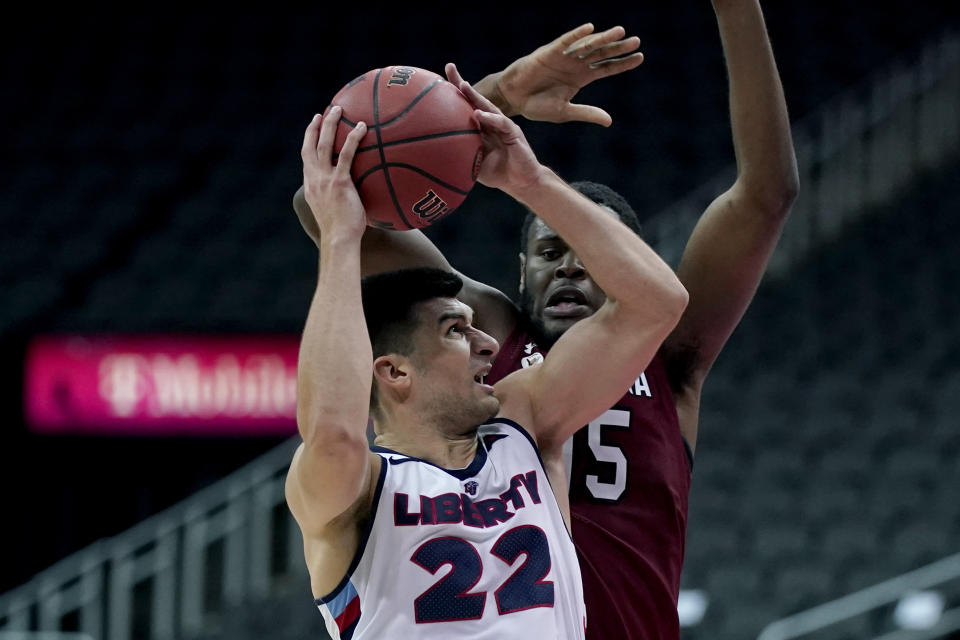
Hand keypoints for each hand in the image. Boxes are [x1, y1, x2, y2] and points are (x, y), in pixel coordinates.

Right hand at [300, 107, 367, 241]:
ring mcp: (324, 179)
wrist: (338, 239)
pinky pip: (346, 154)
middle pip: (310, 146)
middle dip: (315, 127)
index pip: (307, 159)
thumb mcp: (335, 214)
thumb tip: (357, 199)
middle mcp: (314, 179)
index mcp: (310, 186)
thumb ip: (339, 201)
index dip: (308, 142)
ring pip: (324, 144)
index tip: (313, 129)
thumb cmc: (341, 233)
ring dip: (330, 124)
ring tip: (339, 109)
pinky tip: (363, 127)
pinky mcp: (339, 181)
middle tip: (323, 113)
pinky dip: (354, 138)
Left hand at [447, 64, 542, 195]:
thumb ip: (458, 155)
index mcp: (480, 127)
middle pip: (475, 99)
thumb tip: (432, 156)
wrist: (521, 182)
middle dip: (461, 83)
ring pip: (488, 106)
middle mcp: (491, 121)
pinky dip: (490, 118)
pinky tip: (479, 114)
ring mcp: (503, 125)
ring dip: (475, 96)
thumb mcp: (472, 164)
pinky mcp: (514, 133)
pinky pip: (501, 123)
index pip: (464, 106)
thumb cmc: (497, 173)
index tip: (435, 79)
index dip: (452, 92)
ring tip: (463, 86)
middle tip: (449, 67)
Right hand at [475, 23, 642, 126]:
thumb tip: (610, 121)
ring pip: (588, 45)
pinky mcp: (549, 52)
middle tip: (636, 41)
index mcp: (581, 78)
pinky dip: (577, 35)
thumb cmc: (537, 105)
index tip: (639, 57)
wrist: (513, 100)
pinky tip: (590, 29)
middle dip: (618, 47)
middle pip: (601, 53)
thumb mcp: (565, 111)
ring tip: (620, 32)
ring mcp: (564, 57)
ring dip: (603, 38)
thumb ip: (587, 113)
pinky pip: (566, 41)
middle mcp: (575, 64)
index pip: (606, 68)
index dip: (622, 63)